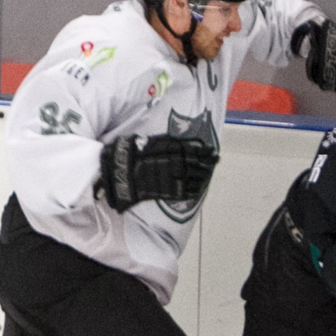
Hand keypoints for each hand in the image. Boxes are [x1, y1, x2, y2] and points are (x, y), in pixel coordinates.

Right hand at [98, 134, 217, 211]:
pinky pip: (186, 192)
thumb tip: (182, 143)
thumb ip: (167, 143)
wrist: (119, 175)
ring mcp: (173, 179)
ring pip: (195, 178)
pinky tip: (199, 188)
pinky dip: (195, 190)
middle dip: (208, 163)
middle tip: (216, 162)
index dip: (205, 152)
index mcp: (170, 151)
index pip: (193, 151)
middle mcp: (175, 164)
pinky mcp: (168, 192)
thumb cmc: (130, 155)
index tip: (213, 152)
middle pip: (197, 164)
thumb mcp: (148, 142)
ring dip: (204, 176)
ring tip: (209, 173)